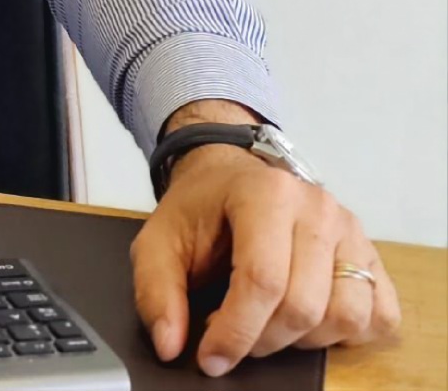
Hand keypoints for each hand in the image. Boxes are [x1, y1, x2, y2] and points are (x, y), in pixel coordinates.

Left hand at [131, 145, 400, 376]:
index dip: (236, 332)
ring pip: (347, 316)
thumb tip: (169, 345)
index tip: (211, 358)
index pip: (262, 280)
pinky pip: (380, 315)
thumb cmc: (200, 208)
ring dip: (305, 339)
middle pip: (304, 306)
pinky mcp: (372, 255)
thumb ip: (156, 292)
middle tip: (233, 334)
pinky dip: (348, 333)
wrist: (231, 177)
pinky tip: (310, 323)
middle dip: (263, 339)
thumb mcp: (159, 241)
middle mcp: (318, 208)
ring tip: (269, 322)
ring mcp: (351, 232)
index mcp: (265, 194)